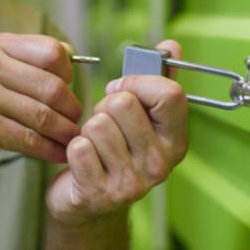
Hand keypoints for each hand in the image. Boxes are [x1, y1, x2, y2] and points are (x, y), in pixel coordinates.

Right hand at [0, 33, 81, 184]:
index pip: (51, 51)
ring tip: (72, 142)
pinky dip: (49, 150)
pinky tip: (57, 155)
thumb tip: (71, 56)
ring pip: (43, 115)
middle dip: (71, 110)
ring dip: (65, 133)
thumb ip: (25, 64)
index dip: (69, 75)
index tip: (68, 94)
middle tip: (76, 124)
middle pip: (52, 86)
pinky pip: (29, 139)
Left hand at [46, 40, 187, 226]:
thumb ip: (155, 81)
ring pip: (97, 124)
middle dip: (104, 107)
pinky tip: (81, 162)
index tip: (121, 90)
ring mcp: (132, 183)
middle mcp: (160, 164)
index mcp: (176, 141)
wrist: (87, 204)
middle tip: (104, 126)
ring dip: (87, 130)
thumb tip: (171, 45)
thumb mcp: (141, 119)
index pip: (169, 93)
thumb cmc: (114, 152)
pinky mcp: (100, 193)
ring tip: (94, 145)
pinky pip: (78, 147)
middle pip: (124, 104)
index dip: (137, 82)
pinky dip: (72, 149)